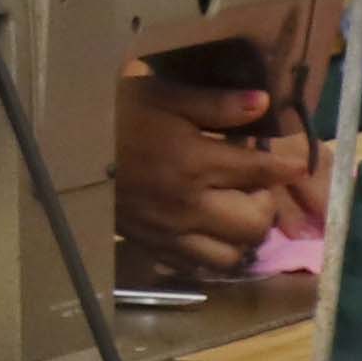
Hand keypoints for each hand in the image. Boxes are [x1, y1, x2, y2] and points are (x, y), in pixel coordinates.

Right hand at [114, 67, 317, 276]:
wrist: (65, 146)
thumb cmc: (118, 112)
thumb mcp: (165, 95)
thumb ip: (217, 104)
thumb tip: (264, 104)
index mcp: (195, 162)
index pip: (259, 172)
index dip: (285, 168)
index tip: (296, 164)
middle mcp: (188, 204)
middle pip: (253, 224)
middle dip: (265, 204)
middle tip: (255, 186)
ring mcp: (170, 231)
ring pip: (230, 256)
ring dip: (241, 236)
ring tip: (234, 212)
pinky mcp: (153, 246)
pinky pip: (197, 266)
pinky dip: (213, 253)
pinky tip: (209, 231)